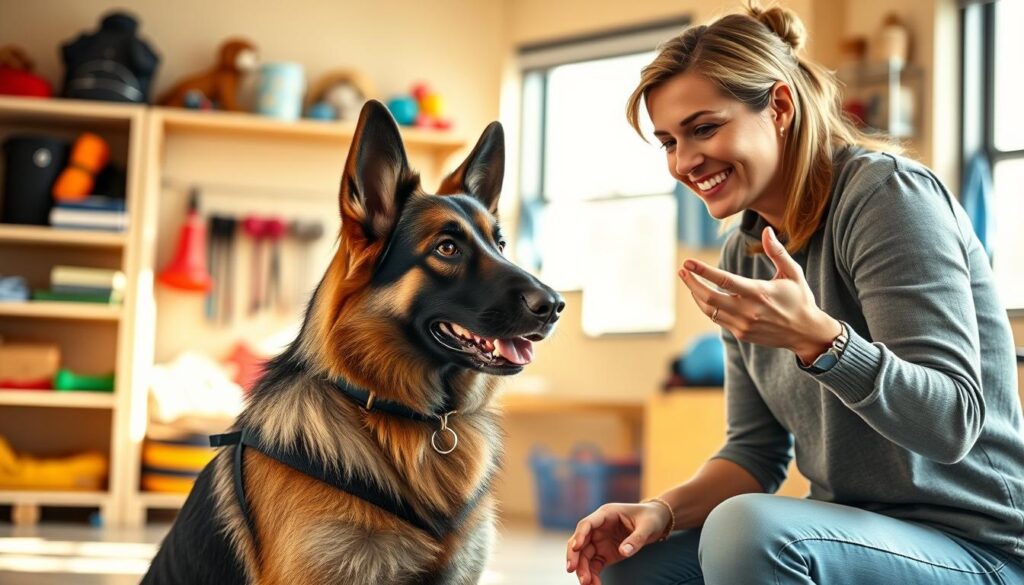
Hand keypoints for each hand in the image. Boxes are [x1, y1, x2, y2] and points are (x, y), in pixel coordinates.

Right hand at [565, 502, 669, 583]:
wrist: (657, 523)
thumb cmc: (651, 518)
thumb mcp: (647, 526)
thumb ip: (636, 539)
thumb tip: (624, 552)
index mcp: (606, 514)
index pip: (587, 524)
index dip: (579, 535)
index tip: (576, 548)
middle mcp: (598, 528)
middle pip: (580, 541)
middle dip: (575, 556)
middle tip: (571, 570)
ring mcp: (600, 541)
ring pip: (584, 556)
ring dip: (582, 569)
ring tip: (586, 584)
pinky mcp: (605, 553)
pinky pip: (594, 565)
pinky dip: (592, 575)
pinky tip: (594, 584)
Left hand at [678, 226, 840, 362]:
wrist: (806, 333)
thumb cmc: (800, 299)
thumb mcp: (793, 273)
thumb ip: (777, 252)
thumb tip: (767, 230)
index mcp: (759, 293)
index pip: (724, 280)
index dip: (703, 271)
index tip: (688, 262)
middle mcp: (748, 311)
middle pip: (709, 298)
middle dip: (692, 283)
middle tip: (682, 271)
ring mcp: (743, 324)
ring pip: (709, 310)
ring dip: (696, 294)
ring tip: (689, 280)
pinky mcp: (741, 333)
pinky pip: (717, 319)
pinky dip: (707, 306)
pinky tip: (703, 295)